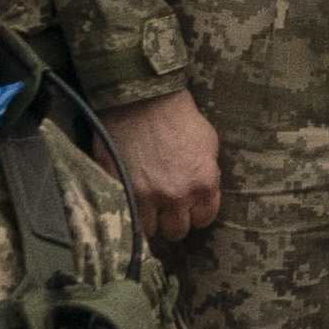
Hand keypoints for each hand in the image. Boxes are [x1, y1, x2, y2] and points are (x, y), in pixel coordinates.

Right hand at [103, 90, 223, 248]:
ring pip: (149, 230)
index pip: (204, 219)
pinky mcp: (120, 188)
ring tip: (147, 205)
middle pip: (176, 230)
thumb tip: (203, 192)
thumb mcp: (207, 143)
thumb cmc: (179, 115)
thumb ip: (207, 173)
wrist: (143, 97)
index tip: (188, 204)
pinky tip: (131, 199)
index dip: (195, 211)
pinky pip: (126, 215)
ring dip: (149, 220)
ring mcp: (146, 195)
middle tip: (166, 206)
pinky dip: (129, 210)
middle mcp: (176, 195)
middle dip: (173, 219)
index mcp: (203, 183)